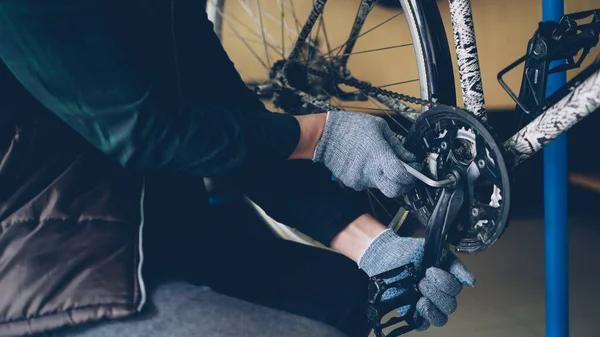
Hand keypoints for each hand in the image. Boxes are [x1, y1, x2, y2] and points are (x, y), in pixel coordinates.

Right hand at [312, 110, 417, 197]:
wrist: (324, 136)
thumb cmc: (351, 127)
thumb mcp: (379, 127)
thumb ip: (397, 145)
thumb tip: (409, 158)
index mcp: (379, 156)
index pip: (401, 177)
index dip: (411, 177)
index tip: (413, 171)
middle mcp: (370, 172)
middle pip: (394, 191)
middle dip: (402, 185)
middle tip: (404, 175)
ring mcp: (359, 180)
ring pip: (381, 186)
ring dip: (385, 177)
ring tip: (378, 161)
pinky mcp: (351, 183)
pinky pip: (367, 183)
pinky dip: (371, 176)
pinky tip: (365, 163)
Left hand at [358, 229, 474, 330]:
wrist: (383, 254)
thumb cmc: (407, 251)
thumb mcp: (432, 250)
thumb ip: (452, 264)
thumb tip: (470, 280)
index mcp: (445, 279)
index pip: (456, 289)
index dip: (445, 282)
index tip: (430, 270)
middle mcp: (437, 294)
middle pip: (450, 305)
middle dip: (436, 292)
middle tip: (422, 281)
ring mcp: (425, 304)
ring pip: (441, 318)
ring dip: (432, 307)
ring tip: (419, 295)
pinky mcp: (412, 313)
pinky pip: (423, 325)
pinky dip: (423, 318)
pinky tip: (416, 305)